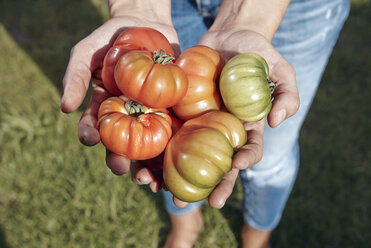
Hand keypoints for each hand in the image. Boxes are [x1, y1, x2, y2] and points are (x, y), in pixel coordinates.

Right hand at [61, 2, 178, 186]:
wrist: (145, 23)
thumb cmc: (110, 38)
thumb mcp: (86, 52)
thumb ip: (75, 78)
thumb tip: (64, 108)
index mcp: (104, 105)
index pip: (95, 125)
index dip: (90, 134)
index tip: (89, 139)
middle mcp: (126, 113)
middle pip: (121, 142)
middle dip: (118, 159)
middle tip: (120, 169)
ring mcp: (150, 112)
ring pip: (147, 143)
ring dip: (145, 163)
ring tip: (148, 178)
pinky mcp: (171, 108)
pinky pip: (171, 128)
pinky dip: (171, 146)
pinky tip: (172, 159)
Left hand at [173, 29, 298, 208]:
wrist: (228, 38)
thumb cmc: (258, 55)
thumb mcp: (279, 70)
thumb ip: (286, 94)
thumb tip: (276, 122)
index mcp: (246, 126)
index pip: (248, 150)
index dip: (245, 160)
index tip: (237, 166)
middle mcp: (222, 130)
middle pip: (217, 163)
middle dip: (212, 185)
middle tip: (202, 204)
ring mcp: (201, 122)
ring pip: (190, 154)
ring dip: (178, 175)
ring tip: (164, 191)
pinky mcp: (182, 111)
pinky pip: (171, 130)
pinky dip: (161, 147)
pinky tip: (149, 162)